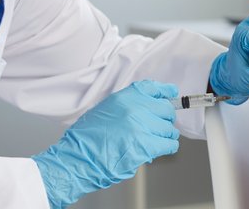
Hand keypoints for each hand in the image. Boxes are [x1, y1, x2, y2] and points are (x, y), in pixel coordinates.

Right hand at [32, 81, 179, 208]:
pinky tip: (161, 149)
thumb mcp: (105, 110)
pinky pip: (169, 144)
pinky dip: (168, 147)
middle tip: (159, 128)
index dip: (165, 92)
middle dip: (165, 120)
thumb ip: (127, 106)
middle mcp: (135, 108)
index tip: (172, 94)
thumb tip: (148, 109)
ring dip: (165, 136)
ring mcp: (142, 126)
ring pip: (169, 129)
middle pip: (165, 109)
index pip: (153, 88)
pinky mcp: (146, 145)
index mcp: (124, 98)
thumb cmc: (86, 139)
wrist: (77, 159)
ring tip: (156, 141)